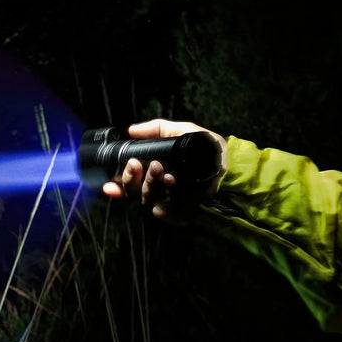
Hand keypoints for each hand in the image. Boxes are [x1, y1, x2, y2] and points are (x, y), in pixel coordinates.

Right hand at [100, 118, 225, 222]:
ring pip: (142, 196)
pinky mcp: (176, 212)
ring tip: (160, 168)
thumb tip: (132, 129)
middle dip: (128, 177)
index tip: (109, 181)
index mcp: (155, 170)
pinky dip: (163, 191)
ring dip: (147, 181)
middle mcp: (157, 188)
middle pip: (130, 189)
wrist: (232, 171)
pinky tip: (170, 180)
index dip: (116, 181)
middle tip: (134, 164)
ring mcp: (165, 201)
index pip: (129, 179)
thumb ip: (157, 129)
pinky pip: (160, 205)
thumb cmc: (210, 152)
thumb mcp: (183, 132)